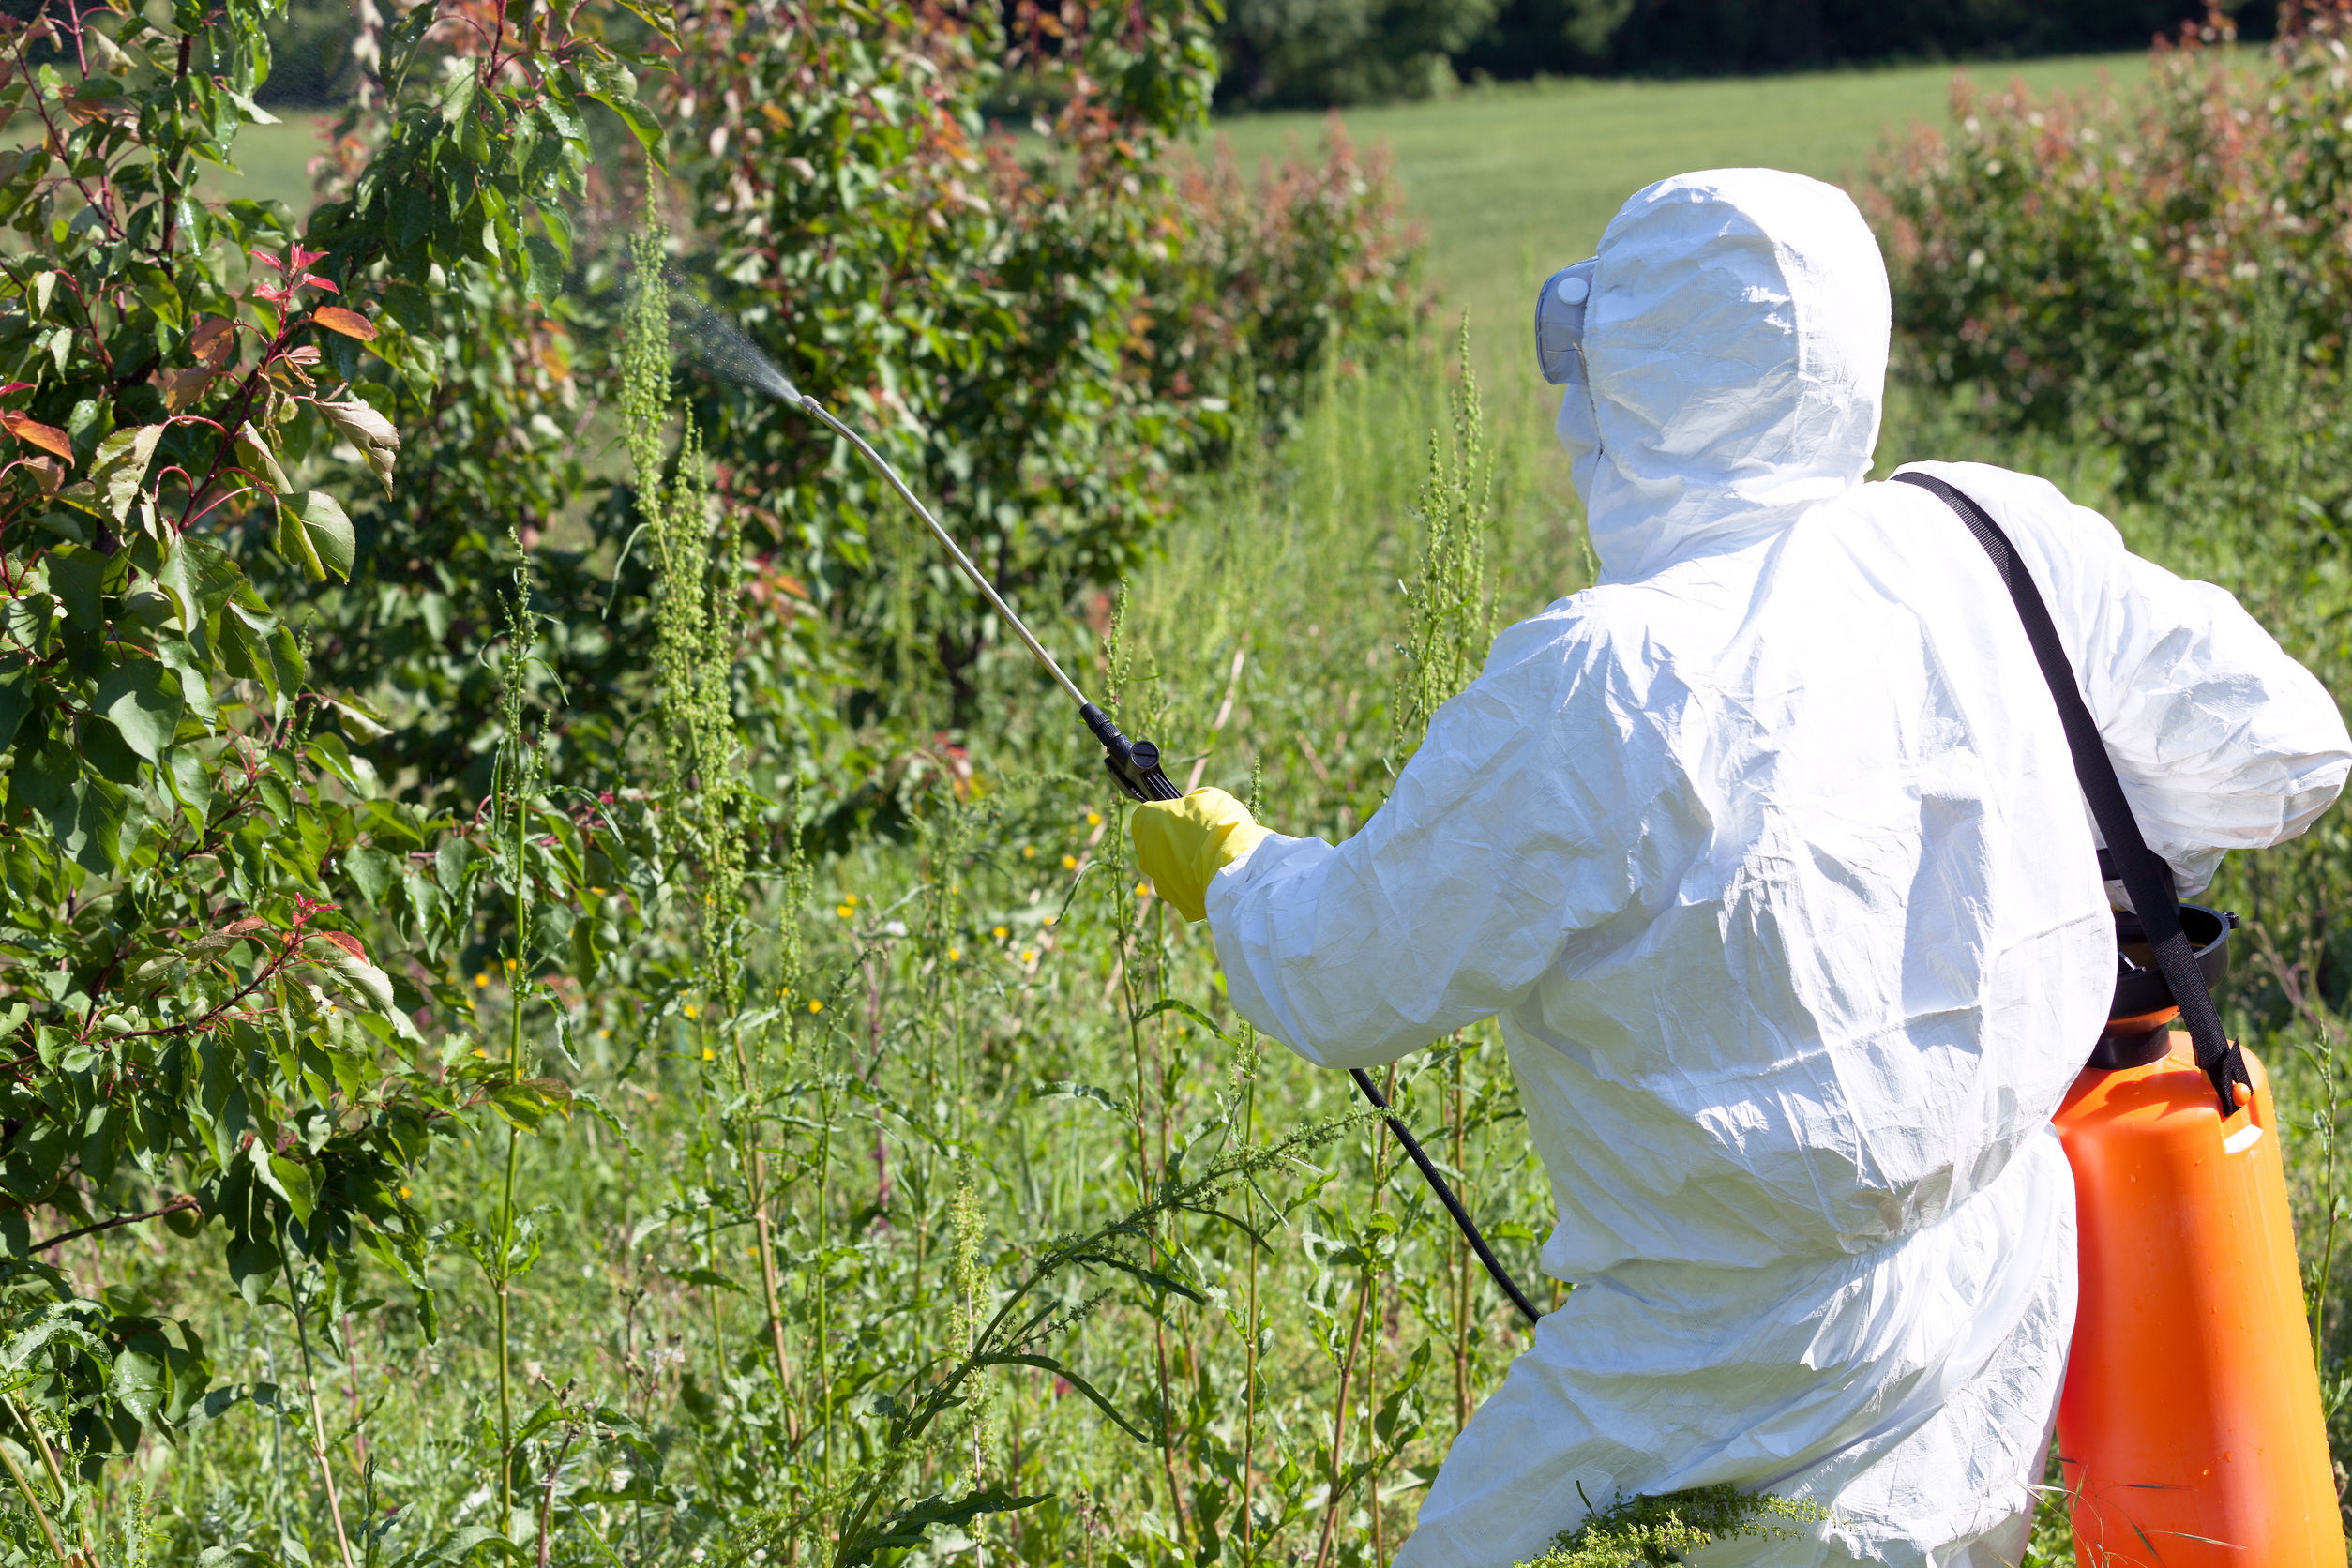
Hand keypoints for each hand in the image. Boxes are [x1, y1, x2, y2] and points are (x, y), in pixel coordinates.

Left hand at [1129, 788, 1269, 921]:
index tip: (1182, 817)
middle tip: (1199, 839)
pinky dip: (1197, 885)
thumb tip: (1192, 808)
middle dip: (1173, 842)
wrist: (1236, 868)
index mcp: (1145, 823)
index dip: (1165, 815)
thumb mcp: (1208, 797)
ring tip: (1211, 860)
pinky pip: (1186, 891)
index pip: (1145, 816)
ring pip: (1169, 871)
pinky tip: (1216, 878)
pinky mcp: (1178, 902)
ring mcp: (1160, 882)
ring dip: (1185, 865)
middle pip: (1155, 846)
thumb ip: (1191, 802)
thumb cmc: (1219, 826)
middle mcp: (1145, 854)